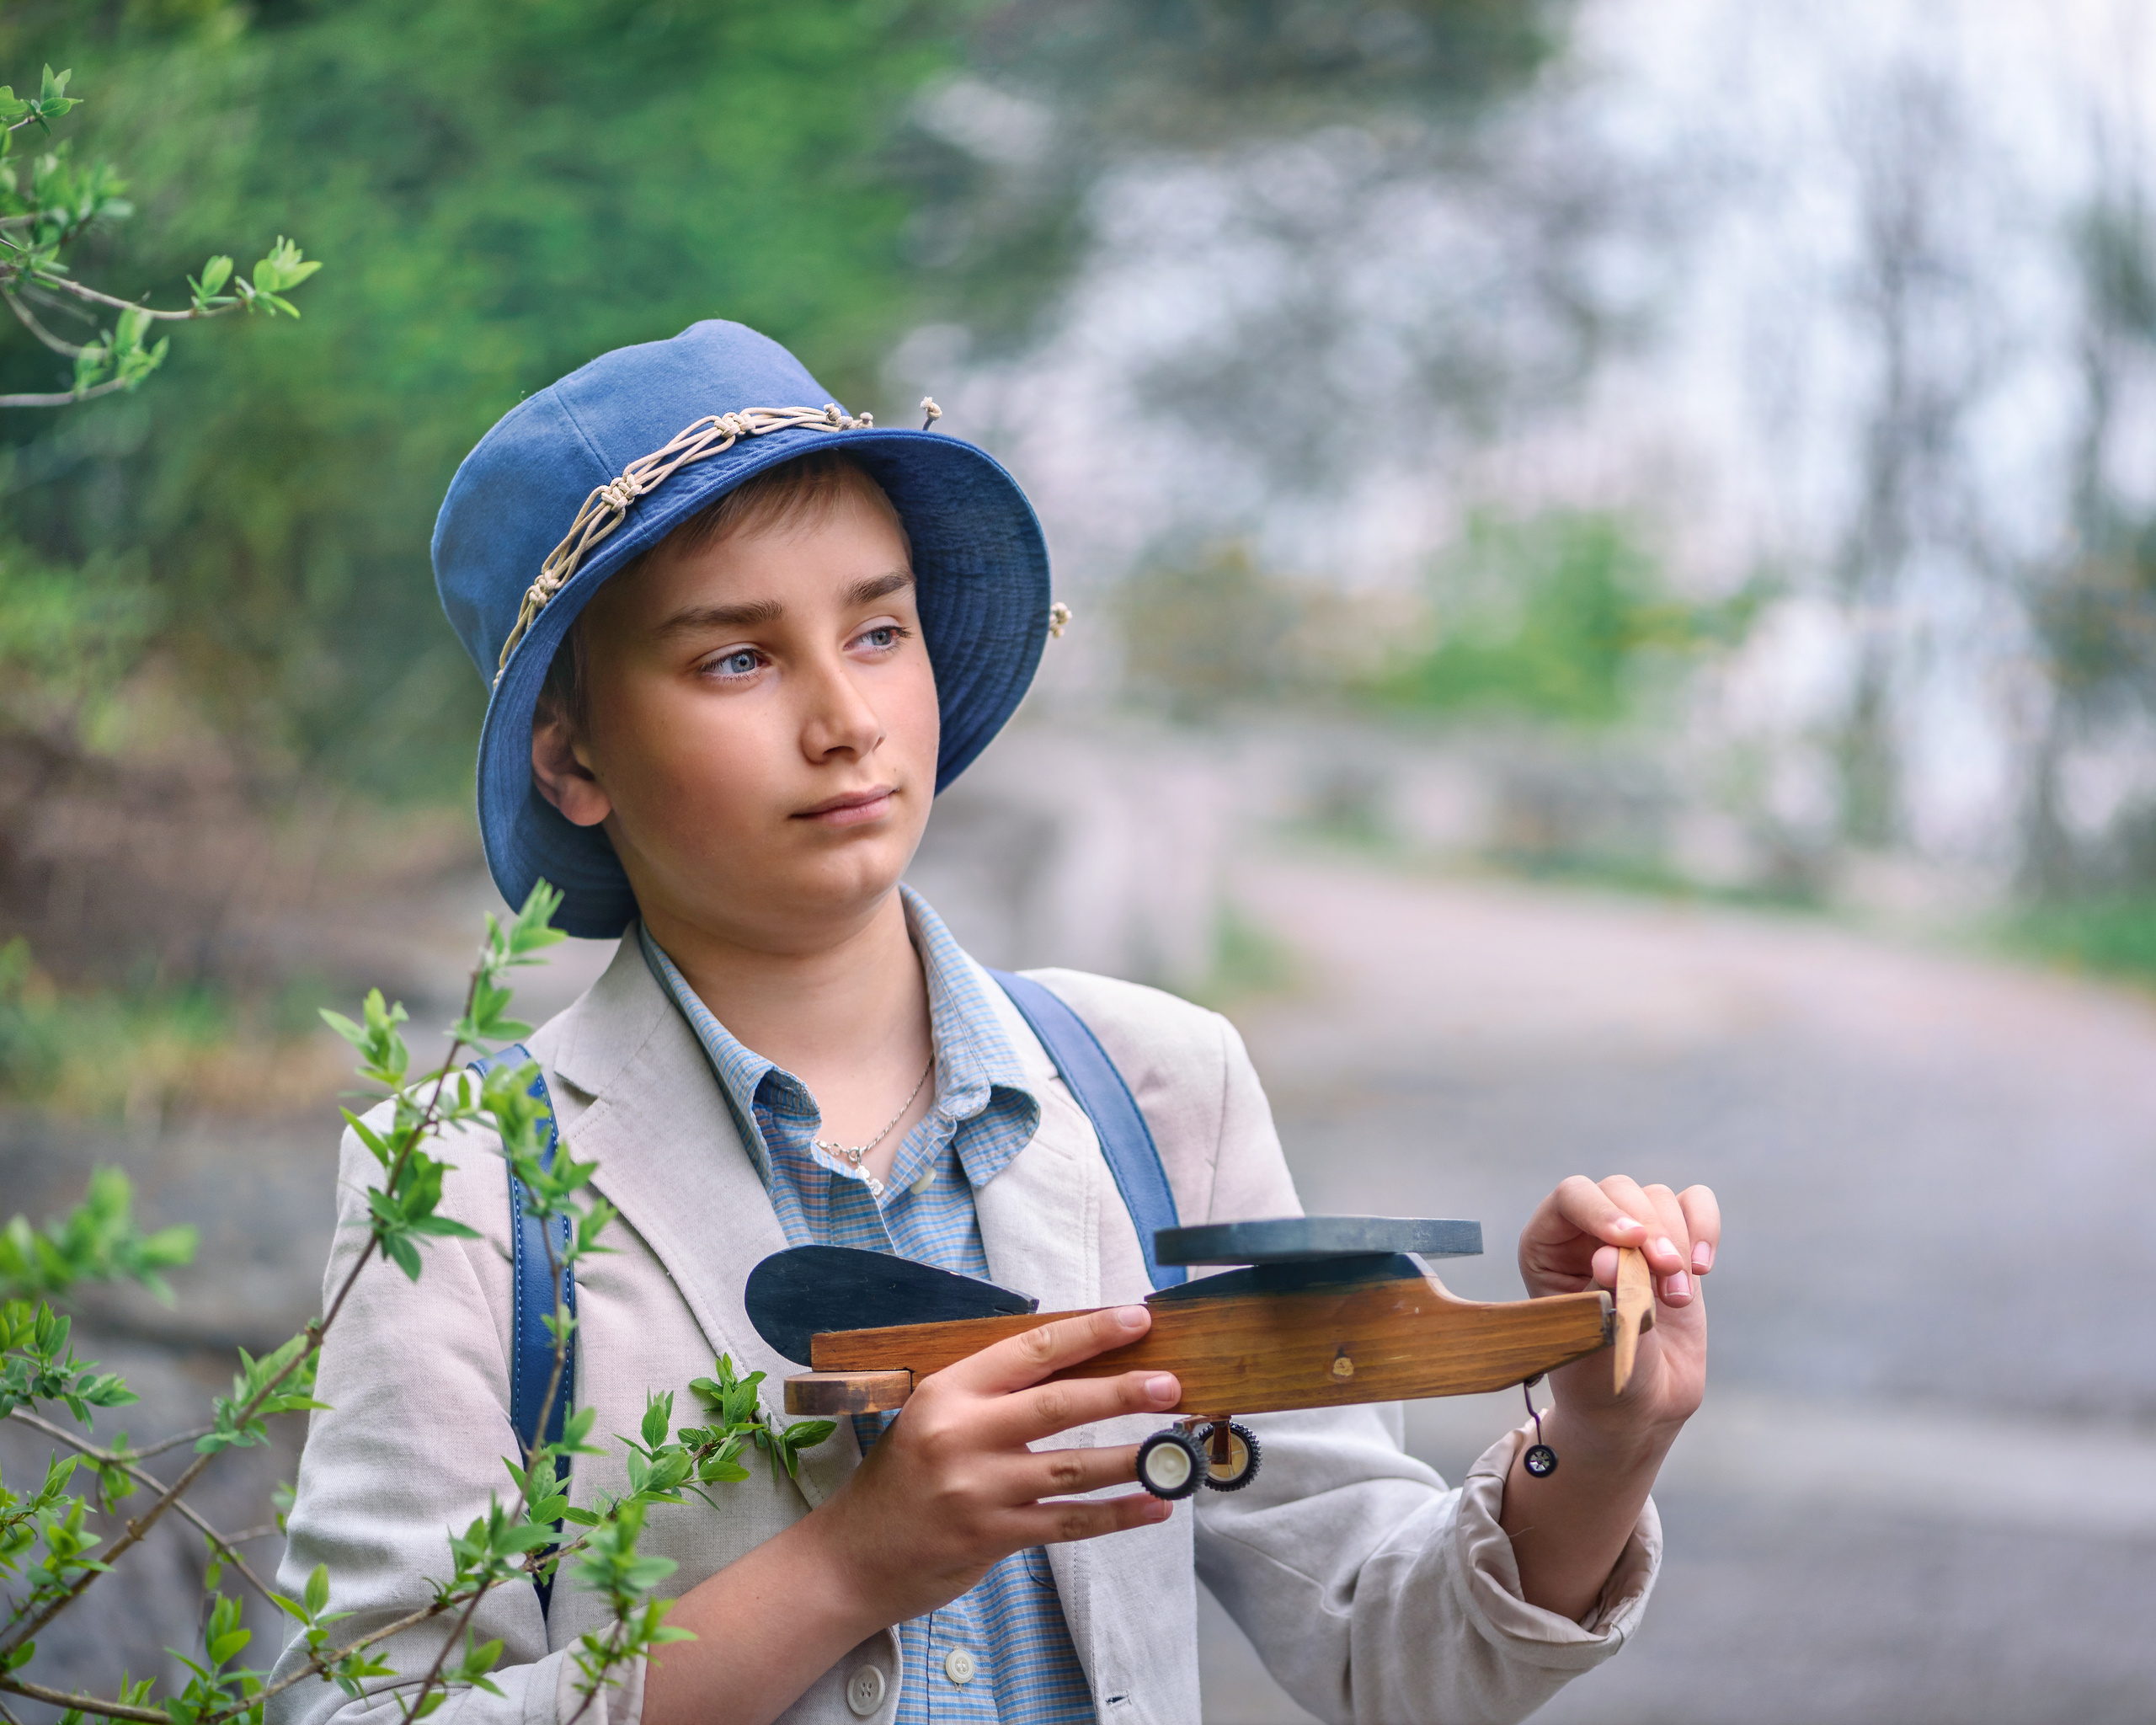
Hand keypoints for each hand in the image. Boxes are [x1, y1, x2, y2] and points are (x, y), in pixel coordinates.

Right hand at [808, 1304, 1180, 1625]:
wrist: (851, 1557)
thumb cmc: (901, 1478)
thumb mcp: (933, 1415)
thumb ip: (992, 1393)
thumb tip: (1078, 1365)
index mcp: (949, 1391)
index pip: (1032, 1351)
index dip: (1090, 1334)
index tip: (1137, 1320)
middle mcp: (963, 1435)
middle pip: (1060, 1405)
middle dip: (1123, 1393)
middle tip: (1171, 1385)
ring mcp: (978, 1490)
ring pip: (1072, 1468)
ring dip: (1131, 1457)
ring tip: (1175, 1448)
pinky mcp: (991, 1537)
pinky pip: (1068, 1522)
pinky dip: (1116, 1514)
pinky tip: (1154, 1504)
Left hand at [1518, 1175, 1719, 1442]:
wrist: (1637, 1405)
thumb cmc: (1600, 1374)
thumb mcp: (1593, 1338)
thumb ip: (1602, 1292)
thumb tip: (1609, 1255)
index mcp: (1547, 1245)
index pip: (1572, 1197)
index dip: (1602, 1210)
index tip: (1630, 1241)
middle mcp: (1585, 1230)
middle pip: (1620, 1190)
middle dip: (1650, 1229)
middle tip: (1667, 1274)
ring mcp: (1632, 1235)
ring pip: (1658, 1199)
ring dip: (1677, 1244)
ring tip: (1675, 1299)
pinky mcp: (1674, 1244)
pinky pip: (1695, 1205)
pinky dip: (1705, 1227)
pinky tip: (1703, 1267)